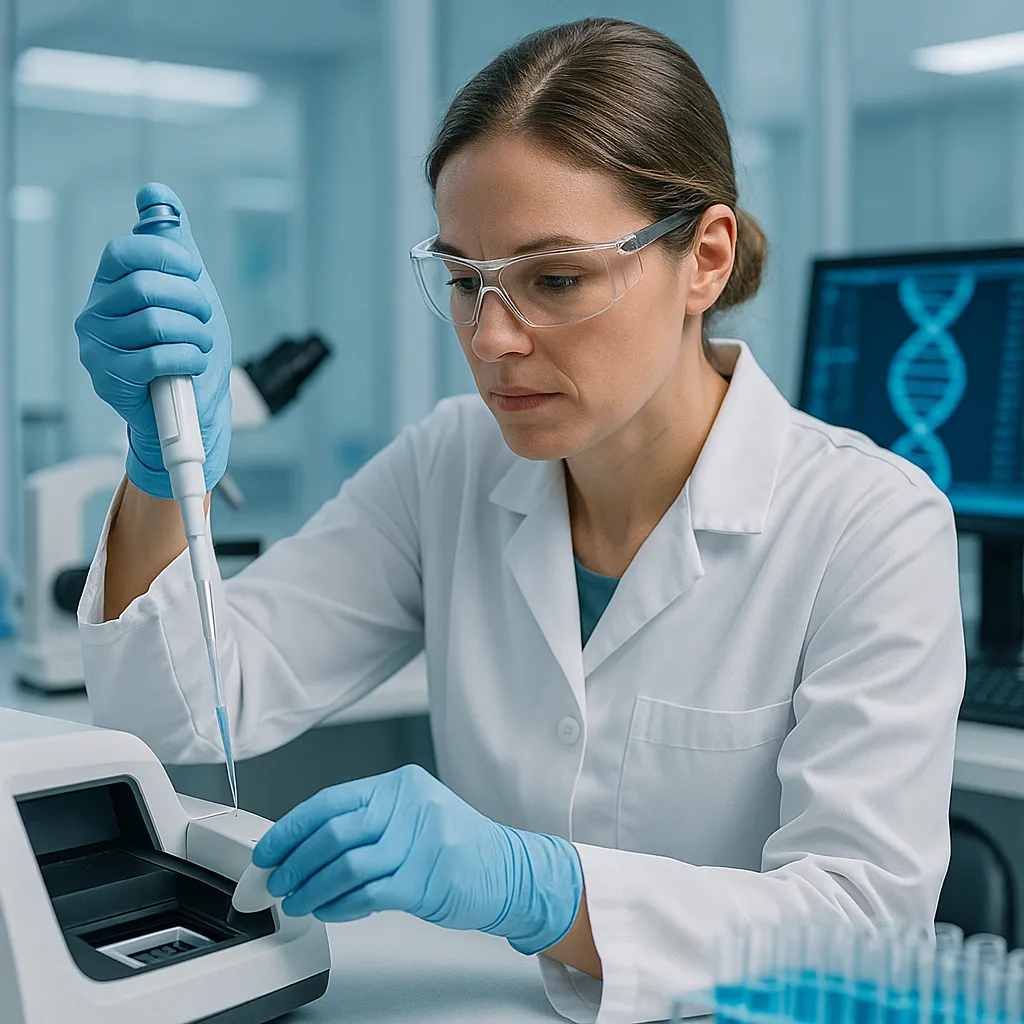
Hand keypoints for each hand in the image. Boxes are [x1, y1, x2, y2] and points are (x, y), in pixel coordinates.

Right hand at [75, 182, 231, 497]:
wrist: (193, 408)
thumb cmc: (187, 347)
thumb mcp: (186, 289)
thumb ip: (171, 241)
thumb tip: (154, 191)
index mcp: (109, 285)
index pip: (125, 252)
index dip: (167, 257)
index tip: (194, 274)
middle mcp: (94, 313)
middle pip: (145, 287)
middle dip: (191, 301)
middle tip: (205, 319)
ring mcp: (97, 348)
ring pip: (156, 324)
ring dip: (194, 336)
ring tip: (201, 347)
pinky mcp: (110, 380)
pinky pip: (156, 357)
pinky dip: (188, 359)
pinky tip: (192, 364)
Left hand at [252, 764, 583, 954]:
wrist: (508, 870)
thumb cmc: (455, 846)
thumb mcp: (412, 817)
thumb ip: (365, 823)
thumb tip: (303, 846)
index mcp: (400, 785)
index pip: (331, 801)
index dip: (291, 828)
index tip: (268, 851)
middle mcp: (410, 806)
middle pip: (333, 833)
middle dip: (294, 863)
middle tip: (277, 883)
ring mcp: (421, 842)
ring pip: (346, 867)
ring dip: (312, 889)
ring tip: (298, 902)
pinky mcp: (427, 879)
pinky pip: (368, 895)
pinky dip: (340, 906)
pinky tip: (329, 910)